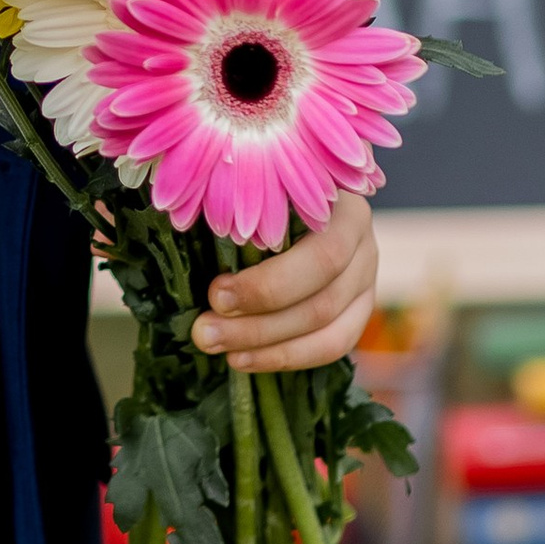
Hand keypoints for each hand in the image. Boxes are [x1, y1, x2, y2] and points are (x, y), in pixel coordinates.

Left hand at [190, 191, 378, 371]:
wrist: (284, 198)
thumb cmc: (254, 187)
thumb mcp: (242, 185)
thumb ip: (222, 201)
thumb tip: (178, 227)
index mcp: (340, 203)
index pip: (320, 255)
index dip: (268, 284)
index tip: (214, 295)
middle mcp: (363, 240)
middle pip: (323, 298)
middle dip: (258, 322)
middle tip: (204, 330)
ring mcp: (366, 277)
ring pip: (327, 328)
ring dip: (267, 346)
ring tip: (215, 347)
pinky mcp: (359, 308)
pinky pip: (333, 345)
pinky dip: (286, 357)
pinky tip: (243, 358)